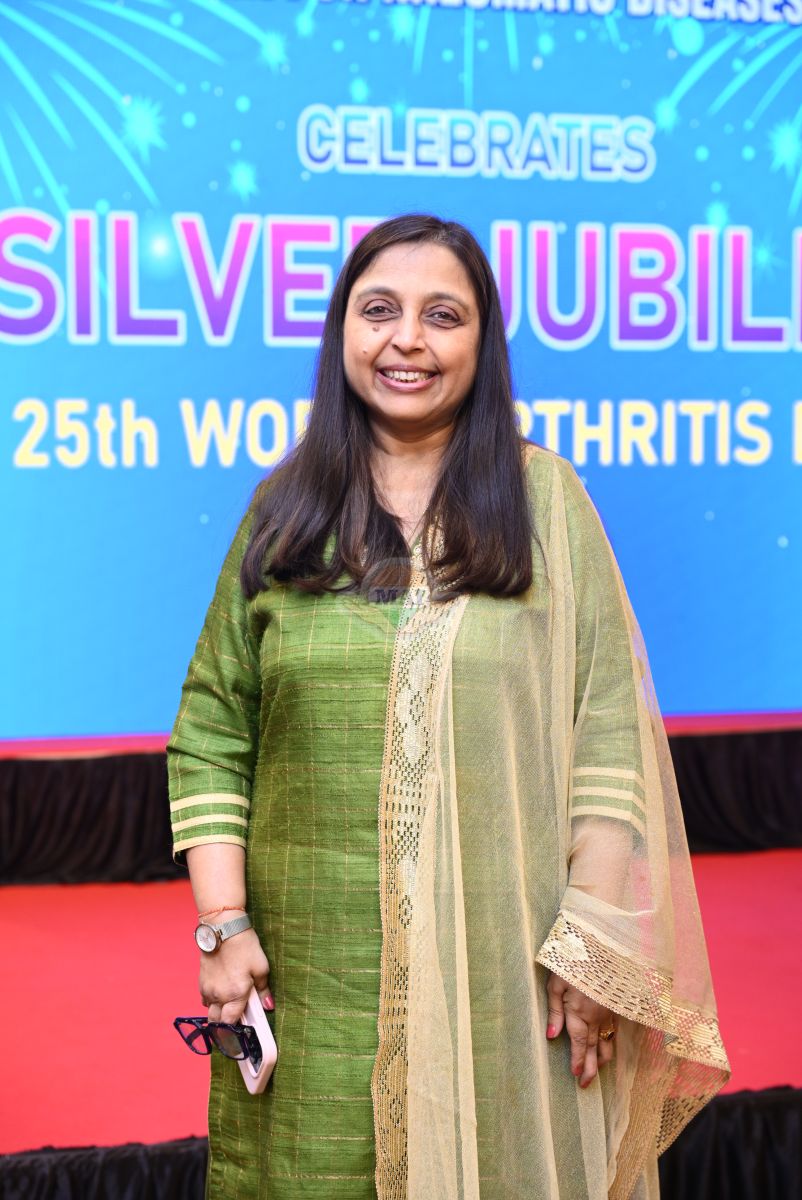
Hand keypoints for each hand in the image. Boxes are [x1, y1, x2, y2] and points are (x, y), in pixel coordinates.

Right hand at [199, 927, 271, 1024]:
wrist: (223, 929)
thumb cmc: (244, 947)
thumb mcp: (260, 967)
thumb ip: (263, 990)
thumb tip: (268, 1006)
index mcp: (234, 995)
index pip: (230, 1023)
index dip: (235, 1031)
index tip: (242, 1031)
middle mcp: (218, 995)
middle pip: (216, 1021)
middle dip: (224, 1024)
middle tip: (236, 1020)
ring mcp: (206, 989)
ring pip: (209, 1010)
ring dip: (218, 1012)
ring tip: (230, 1004)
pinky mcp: (201, 980)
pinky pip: (205, 999)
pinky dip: (212, 1000)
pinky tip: (221, 991)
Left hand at [546, 971, 615, 1087]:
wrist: (602, 945)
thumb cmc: (573, 960)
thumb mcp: (556, 982)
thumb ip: (554, 1010)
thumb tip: (551, 1037)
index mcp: (579, 1012)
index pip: (578, 1043)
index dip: (577, 1060)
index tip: (576, 1075)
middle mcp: (596, 1016)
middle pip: (594, 1047)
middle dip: (590, 1067)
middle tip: (586, 1084)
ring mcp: (609, 1010)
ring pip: (607, 1040)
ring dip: (602, 1057)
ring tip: (598, 1070)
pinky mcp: (617, 1004)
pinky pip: (615, 1029)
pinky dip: (612, 1041)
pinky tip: (609, 1046)